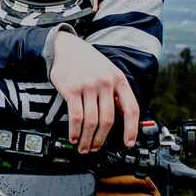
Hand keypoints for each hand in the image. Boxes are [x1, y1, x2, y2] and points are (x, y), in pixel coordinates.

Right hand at [49, 31, 139, 152]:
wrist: (64, 47)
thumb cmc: (87, 61)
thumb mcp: (108, 71)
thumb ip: (115, 92)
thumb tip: (122, 117)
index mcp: (118, 79)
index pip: (131, 108)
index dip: (131, 129)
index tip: (128, 143)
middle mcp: (105, 82)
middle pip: (108, 120)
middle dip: (102, 139)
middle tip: (96, 148)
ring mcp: (88, 86)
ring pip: (92, 121)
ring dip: (87, 139)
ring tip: (84, 146)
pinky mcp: (71, 89)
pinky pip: (76, 116)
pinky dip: (75, 131)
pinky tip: (73, 136)